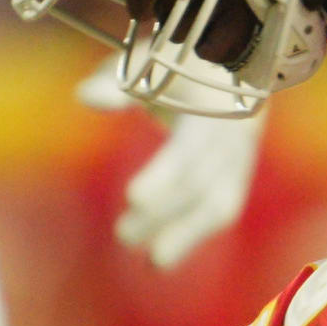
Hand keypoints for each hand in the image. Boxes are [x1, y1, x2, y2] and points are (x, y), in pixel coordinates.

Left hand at [82, 64, 268, 268]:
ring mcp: (241, 156)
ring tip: (153, 263)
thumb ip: (119, 83)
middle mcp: (234, 135)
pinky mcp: (239, 173)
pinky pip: (223, 208)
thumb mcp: (150, 63)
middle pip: (201, 183)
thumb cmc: (179, 62)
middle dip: (165, 213)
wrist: (236, 63)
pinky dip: (195, 234)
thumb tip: (85, 98)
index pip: (189, 149)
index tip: (134, 198)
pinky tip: (163, 256)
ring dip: (186, 235)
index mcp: (213, 105)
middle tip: (124, 235)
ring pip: (220, 203)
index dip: (165, 175)